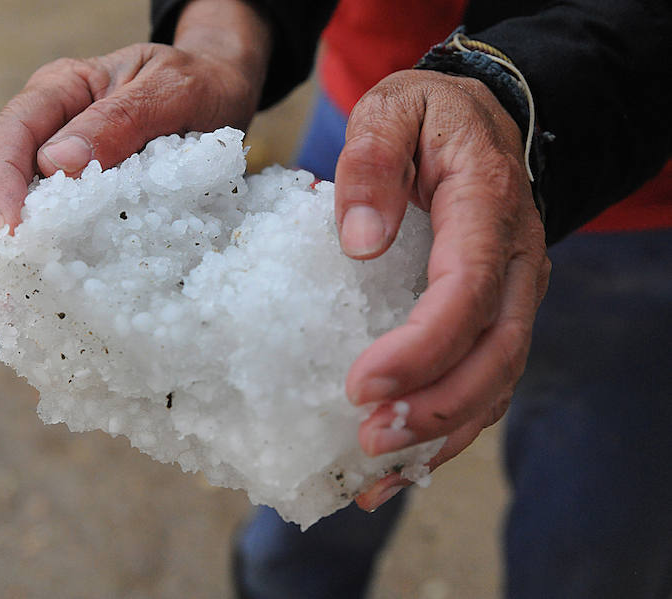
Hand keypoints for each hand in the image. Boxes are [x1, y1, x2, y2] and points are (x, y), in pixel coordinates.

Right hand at [0, 0, 271, 294]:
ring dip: (10, 256)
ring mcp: (61, 164)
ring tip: (11, 302)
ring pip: (15, 210)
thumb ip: (119, 120)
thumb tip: (56, 164)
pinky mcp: (82, 197)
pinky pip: (52, 228)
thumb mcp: (170, 90)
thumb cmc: (199, 82)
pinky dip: (43, 261)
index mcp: (60, 89)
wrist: (224, 89)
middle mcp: (49, 127)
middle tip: (2, 286)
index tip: (10, 233)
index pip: (10, 135)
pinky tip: (40, 297)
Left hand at [334, 70, 550, 509]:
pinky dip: (448, 428)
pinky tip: (399, 463)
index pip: (467, 290)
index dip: (420, 346)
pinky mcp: (496, 315)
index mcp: (487, 207)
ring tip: (375, 473)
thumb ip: (370, 163)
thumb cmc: (427, 118)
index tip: (360, 385)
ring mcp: (514, 292)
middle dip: (435, 407)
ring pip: (497, 379)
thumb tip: (360, 240)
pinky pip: (485, 380)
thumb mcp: (391, 112)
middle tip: (368, 440)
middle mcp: (517, 259)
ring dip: (441, 433)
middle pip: (496, 352)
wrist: (478, 120)